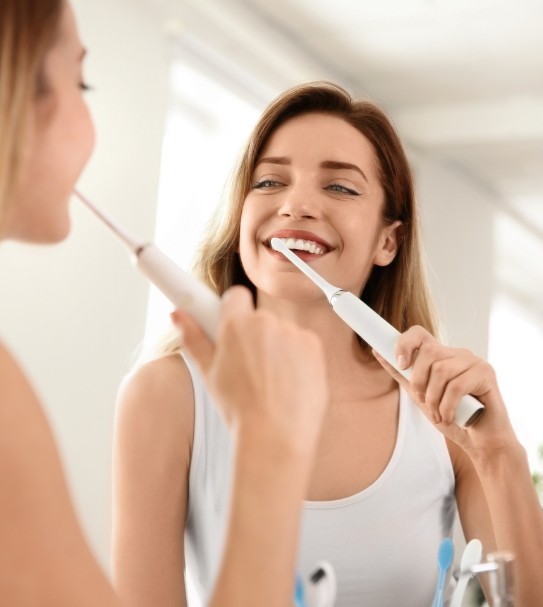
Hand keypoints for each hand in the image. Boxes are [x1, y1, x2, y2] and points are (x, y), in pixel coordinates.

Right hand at [170, 286, 328, 457]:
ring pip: (282, 332)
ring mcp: (293, 333)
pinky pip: (303, 343)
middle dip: (255, 336)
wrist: (275, 436)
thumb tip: (178, 315)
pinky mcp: (314, 346)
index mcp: (236, 325)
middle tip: (249, 367)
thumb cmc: (240, 410)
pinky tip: (289, 382)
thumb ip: (193, 338)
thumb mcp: (208, 374)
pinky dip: (298, 358)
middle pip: (260, 318)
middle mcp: (266, 322)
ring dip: (277, 348)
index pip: (236, 296)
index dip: (233, 311)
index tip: (232, 326)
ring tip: (270, 382)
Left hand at [372, 325, 516, 453]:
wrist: (481, 442)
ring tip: (438, 415)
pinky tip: (449, 417)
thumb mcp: (420, 395)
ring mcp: (474, 362)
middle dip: (419, 381)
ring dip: (433, 399)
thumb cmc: (452, 417)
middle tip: (423, 401)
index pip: (419, 333)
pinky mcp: (486, 374)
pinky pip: (457, 386)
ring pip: (441, 370)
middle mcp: (458, 354)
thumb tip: (377, 351)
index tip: (400, 364)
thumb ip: (402, 375)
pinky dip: (447, 406)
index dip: (405, 343)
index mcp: (442, 355)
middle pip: (428, 352)